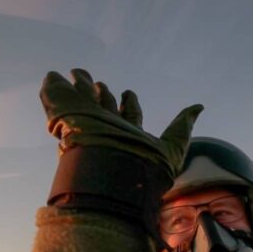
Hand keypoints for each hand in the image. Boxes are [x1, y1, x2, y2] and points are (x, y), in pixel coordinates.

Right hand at [40, 68, 202, 180]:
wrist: (112, 178)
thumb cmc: (144, 168)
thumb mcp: (172, 145)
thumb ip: (183, 124)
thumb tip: (200, 106)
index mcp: (129, 136)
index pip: (129, 116)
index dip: (129, 103)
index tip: (128, 92)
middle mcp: (107, 131)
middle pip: (104, 108)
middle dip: (102, 94)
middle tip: (99, 83)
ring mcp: (85, 125)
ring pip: (83, 102)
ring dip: (82, 87)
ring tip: (79, 73)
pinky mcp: (66, 120)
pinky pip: (57, 101)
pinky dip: (54, 88)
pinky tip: (52, 77)